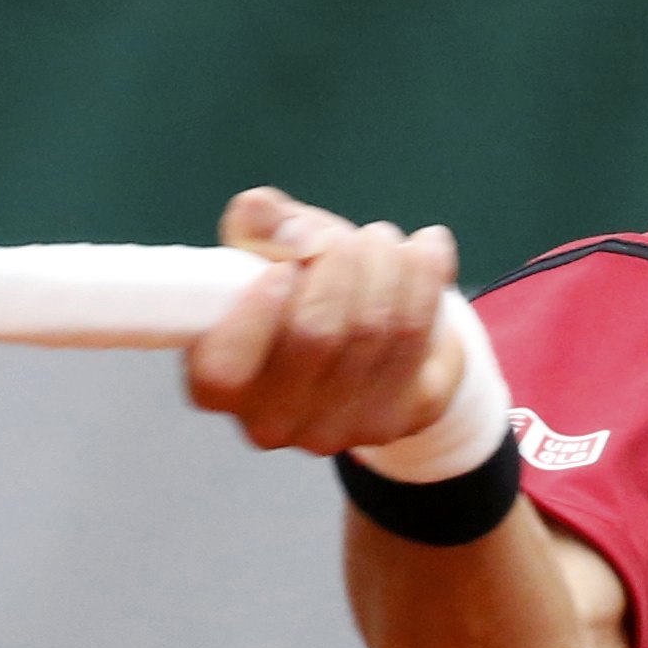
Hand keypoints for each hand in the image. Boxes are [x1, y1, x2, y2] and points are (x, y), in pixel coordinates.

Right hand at [184, 188, 463, 456]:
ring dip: (383, 264)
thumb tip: (269, 216)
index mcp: (220, 383)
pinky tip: (427, 247)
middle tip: (346, 237)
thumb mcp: (271, 250)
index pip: (223, 370)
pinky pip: (413, 337)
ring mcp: (330, 431)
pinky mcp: (387, 423)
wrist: (373, 341)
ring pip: (370, 329)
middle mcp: (268, 420)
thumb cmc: (304, 292)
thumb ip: (259, 227)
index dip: (255, 315)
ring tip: (382, 238)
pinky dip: (424, 279)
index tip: (283, 267)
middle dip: (338, 264)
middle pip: (314, 335)